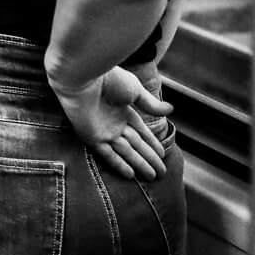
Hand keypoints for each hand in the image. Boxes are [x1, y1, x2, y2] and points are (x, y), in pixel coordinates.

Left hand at [50, 65, 172, 180]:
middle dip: (149, 159)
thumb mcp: (135, 90)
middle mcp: (114, 123)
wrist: (84, 76)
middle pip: (136, 145)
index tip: (163, 155)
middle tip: (161, 173)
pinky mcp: (92, 137)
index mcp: (123, 111)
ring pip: (125, 152)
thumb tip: (170, 110)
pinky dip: (119, 165)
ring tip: (153, 177)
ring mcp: (104, 131)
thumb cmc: (109, 78)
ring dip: (139, 164)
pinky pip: (108, 155)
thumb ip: (150, 104)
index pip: (141, 132)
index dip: (152, 144)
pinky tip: (131, 175)